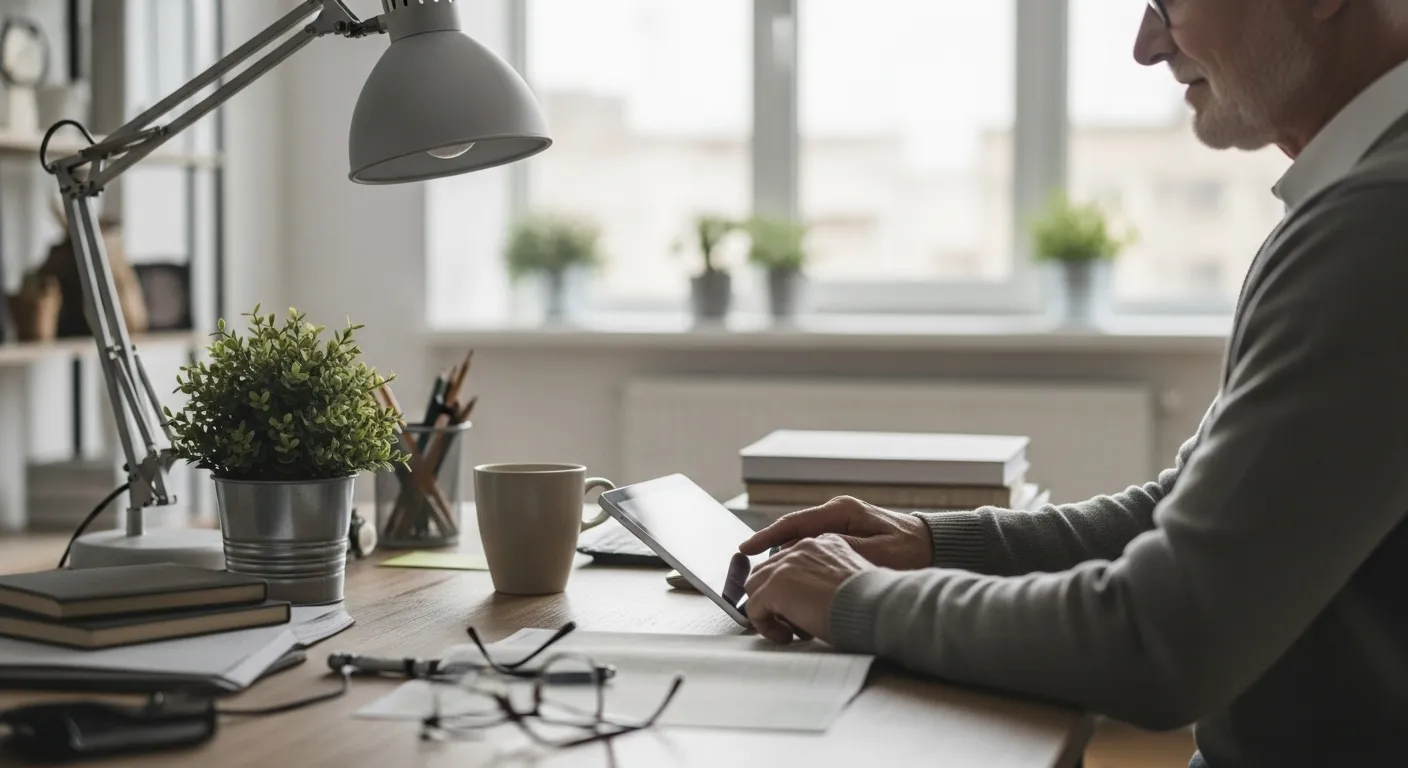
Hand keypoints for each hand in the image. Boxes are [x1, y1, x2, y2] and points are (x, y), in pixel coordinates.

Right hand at [738, 496, 932, 569]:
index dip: (766, 537)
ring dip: (784, 559)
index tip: (745, 550)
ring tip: (766, 580)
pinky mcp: (844, 535)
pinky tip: (793, 579)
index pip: (794, 523)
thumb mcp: (880, 553)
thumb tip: (811, 552)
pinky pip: (812, 547)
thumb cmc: (912, 551)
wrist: (935, 545)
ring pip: (800, 540)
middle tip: (749, 573)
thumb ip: (845, 551)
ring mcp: (839, 523)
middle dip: (769, 551)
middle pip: (792, 531)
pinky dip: (800, 561)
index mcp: (842, 512)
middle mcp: (836, 513)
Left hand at [743, 533, 873, 643]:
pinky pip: (754, 608)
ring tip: (790, 632)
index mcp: (821, 544)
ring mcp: (785, 565)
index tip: (800, 611)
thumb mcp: (849, 581)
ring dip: (769, 613)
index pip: (788, 562)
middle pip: (766, 572)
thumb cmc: (871, 603)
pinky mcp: (775, 586)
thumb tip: (809, 600)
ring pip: (755, 588)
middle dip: (774, 600)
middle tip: (794, 624)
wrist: (876, 607)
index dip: (788, 589)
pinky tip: (786, 637)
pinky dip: (765, 626)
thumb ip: (826, 581)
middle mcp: (801, 548)